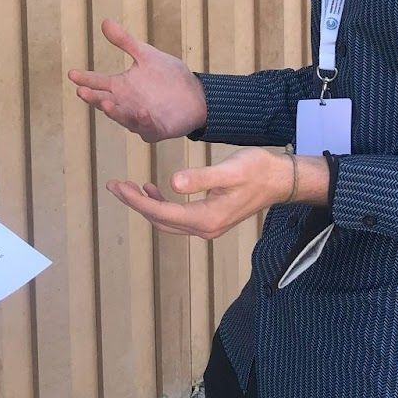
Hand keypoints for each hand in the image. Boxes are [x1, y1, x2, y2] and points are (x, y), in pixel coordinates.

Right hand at [68, 19, 207, 141]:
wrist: (195, 93)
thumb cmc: (168, 76)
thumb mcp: (146, 55)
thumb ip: (125, 42)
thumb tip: (104, 22)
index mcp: (121, 86)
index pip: (98, 82)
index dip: (85, 79)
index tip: (72, 73)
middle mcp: (126, 104)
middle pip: (105, 101)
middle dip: (93, 98)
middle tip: (82, 91)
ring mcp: (139, 118)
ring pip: (122, 117)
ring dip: (114, 112)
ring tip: (105, 103)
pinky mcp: (156, 129)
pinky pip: (147, 128)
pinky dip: (143, 121)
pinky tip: (142, 112)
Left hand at [105, 148, 328, 239]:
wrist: (282, 179)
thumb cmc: (259, 170)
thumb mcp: (230, 170)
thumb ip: (201, 178)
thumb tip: (172, 183)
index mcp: (207, 218)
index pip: (162, 212)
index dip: (137, 201)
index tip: (118, 187)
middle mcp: (205, 228)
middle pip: (160, 219)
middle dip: (135, 203)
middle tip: (114, 186)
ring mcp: (208, 226)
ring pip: (167, 220)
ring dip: (146, 205)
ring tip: (127, 187)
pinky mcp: (211, 218)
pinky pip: (178, 217)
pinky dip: (161, 205)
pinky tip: (154, 188)